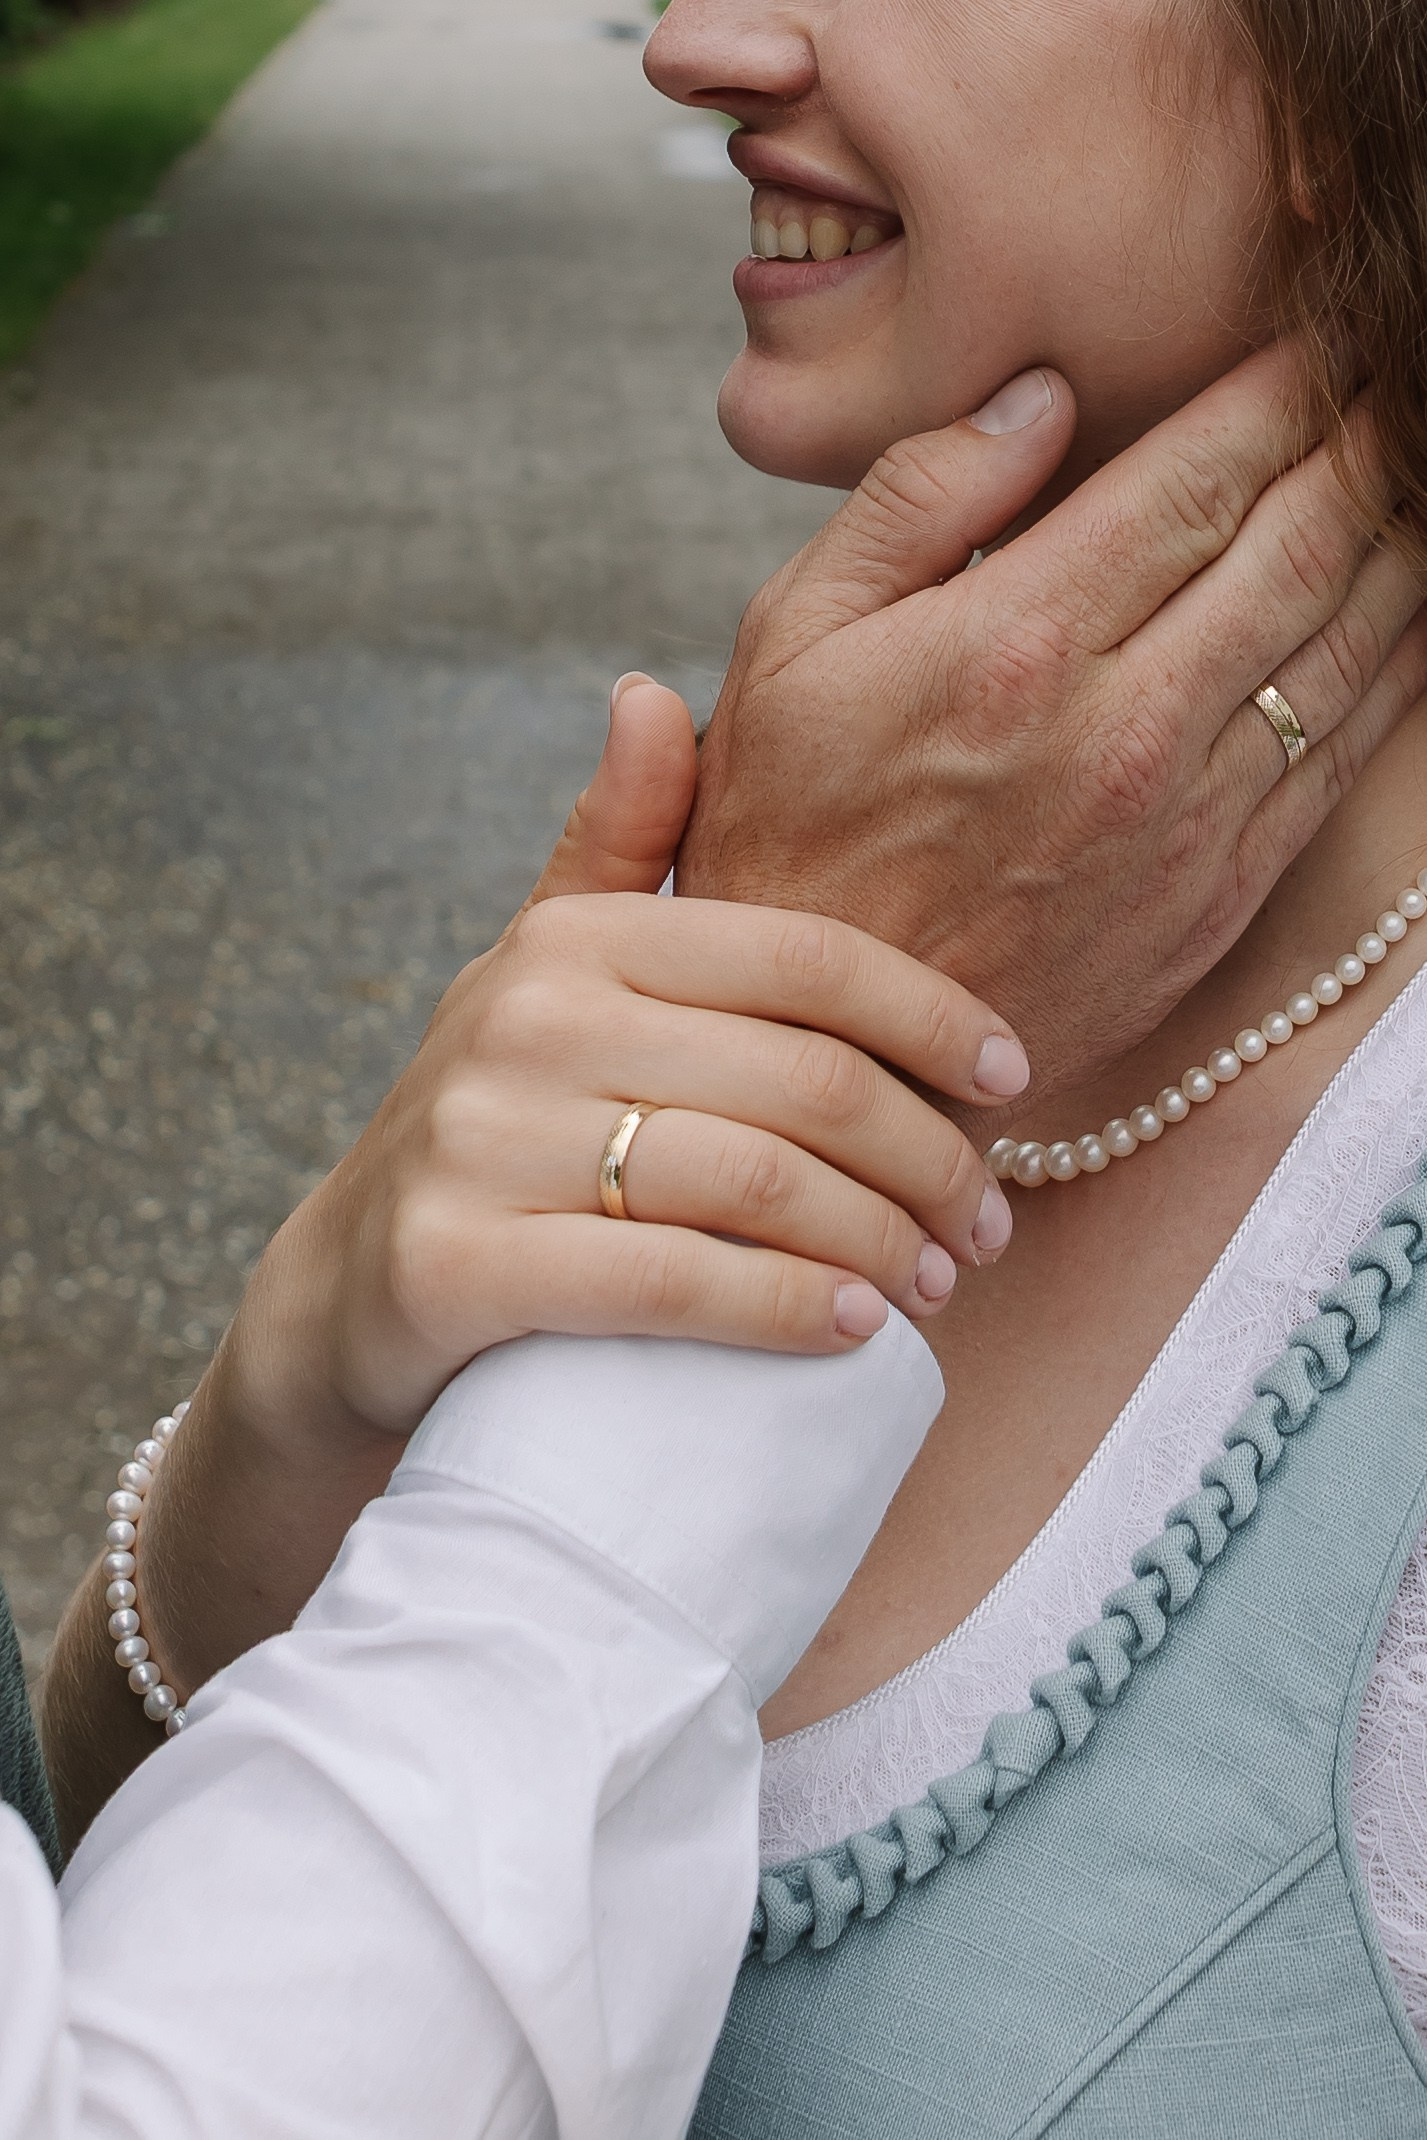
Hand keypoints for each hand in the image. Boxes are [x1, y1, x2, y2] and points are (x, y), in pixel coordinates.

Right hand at [217, 677, 1025, 1452]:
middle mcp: (526, 1018)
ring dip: (879, 1242)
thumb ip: (616, 847)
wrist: (354, 1286)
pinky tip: (854, 1327)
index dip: (933, 1016)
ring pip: (755, 1182)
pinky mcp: (458, 1266)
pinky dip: (786, 1308)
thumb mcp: (547, 973)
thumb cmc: (501, 1119)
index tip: (1012, 1080)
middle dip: (929, 1159)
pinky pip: (672, 1283)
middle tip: (986, 1223)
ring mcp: (484, 1141)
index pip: (805, 957)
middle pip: (804, 1080)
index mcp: (576, 937)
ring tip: (935, 1282)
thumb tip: (648, 691)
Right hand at [676, 349, 1426, 1096]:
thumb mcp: (789, 640)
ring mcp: (1185, 818)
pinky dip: (1395, 670)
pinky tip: (1409, 616)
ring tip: (1412, 479)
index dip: (1282, 390)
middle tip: (1390, 385)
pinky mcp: (1217, 897)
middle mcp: (1123, 725)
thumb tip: (1042, 395)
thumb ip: (916, 500)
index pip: (1201, 473)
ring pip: (1348, 644)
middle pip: (1303, 541)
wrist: (835, 1045)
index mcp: (1017, 639)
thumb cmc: (792, 830)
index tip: (1317, 340)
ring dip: (1401, 542)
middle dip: (1364, 442)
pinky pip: (1344, 758)